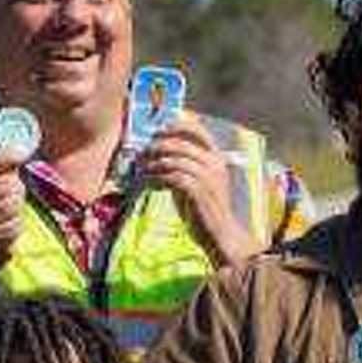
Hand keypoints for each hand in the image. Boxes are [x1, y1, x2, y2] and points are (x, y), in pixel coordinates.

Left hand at [137, 114, 257, 266]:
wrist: (220, 235)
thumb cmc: (204, 209)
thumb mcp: (198, 182)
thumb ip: (183, 166)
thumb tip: (157, 153)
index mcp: (216, 158)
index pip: (197, 130)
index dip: (174, 126)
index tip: (156, 132)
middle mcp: (213, 164)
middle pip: (179, 143)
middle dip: (156, 147)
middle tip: (141, 154)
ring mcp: (206, 177)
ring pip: (172, 160)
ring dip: (152, 164)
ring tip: (141, 171)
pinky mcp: (197, 192)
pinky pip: (170, 177)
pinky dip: (155, 178)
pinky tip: (147, 183)